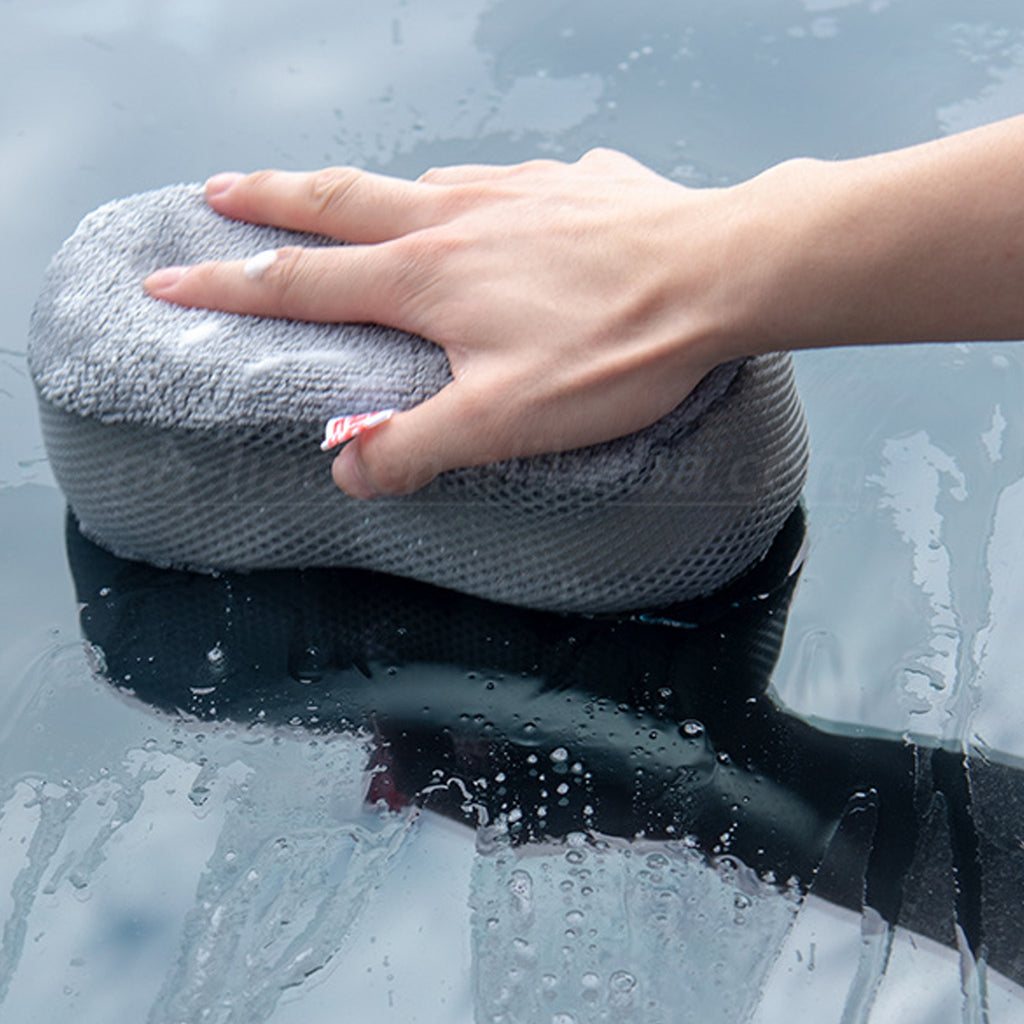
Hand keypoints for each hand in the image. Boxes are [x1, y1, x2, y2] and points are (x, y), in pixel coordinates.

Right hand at [144, 150, 745, 497]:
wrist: (717, 276)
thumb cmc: (614, 350)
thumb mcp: (504, 421)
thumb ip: (415, 447)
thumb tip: (347, 472)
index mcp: (425, 277)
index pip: (300, 282)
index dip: (228, 286)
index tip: (171, 277)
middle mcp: (455, 217)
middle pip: (337, 200)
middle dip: (268, 199)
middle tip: (220, 190)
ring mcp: (514, 189)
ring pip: (414, 180)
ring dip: (362, 188)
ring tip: (342, 197)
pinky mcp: (569, 182)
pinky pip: (498, 181)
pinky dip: (465, 190)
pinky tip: (483, 200)